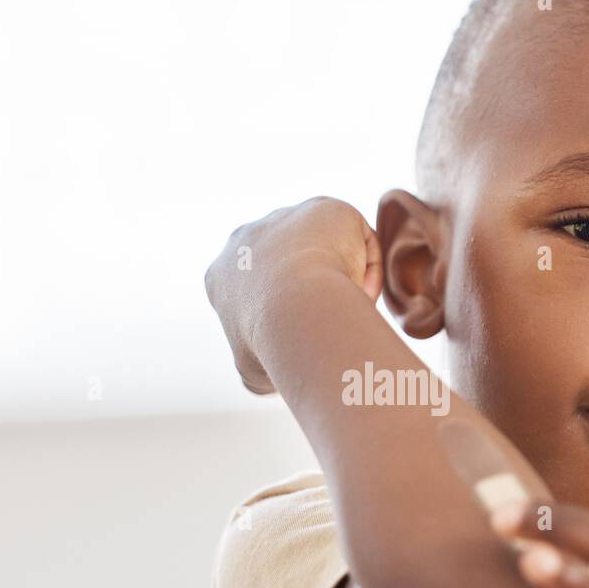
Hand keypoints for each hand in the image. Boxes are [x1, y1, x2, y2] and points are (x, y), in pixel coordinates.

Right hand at [203, 197, 383, 393]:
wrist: (297, 307)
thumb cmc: (272, 346)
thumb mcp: (253, 373)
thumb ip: (260, 369)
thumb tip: (273, 379)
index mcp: (222, 273)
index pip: (254, 289)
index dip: (281, 315)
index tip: (299, 335)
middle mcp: (247, 238)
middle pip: (289, 263)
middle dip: (310, 288)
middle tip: (329, 321)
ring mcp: (286, 218)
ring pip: (326, 252)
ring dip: (342, 280)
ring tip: (348, 312)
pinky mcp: (325, 209)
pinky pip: (357, 242)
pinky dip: (366, 270)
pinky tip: (362, 294)